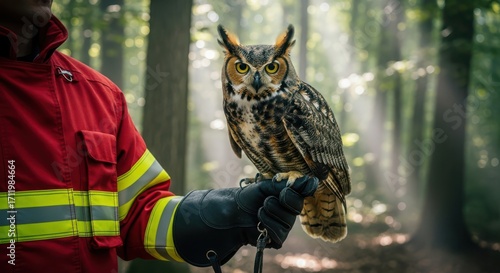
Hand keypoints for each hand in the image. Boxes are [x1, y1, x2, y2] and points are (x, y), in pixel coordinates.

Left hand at [172, 175, 317, 266]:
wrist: (231, 213)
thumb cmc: (247, 197)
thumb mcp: (265, 186)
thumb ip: (286, 184)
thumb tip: (309, 180)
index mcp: (289, 195)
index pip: (304, 193)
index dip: (295, 192)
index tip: (283, 190)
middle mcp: (290, 211)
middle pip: (297, 207)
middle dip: (280, 202)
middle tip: (265, 200)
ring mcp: (284, 225)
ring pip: (288, 222)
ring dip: (270, 213)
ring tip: (258, 210)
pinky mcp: (277, 239)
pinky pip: (280, 234)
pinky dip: (268, 226)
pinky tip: (259, 222)